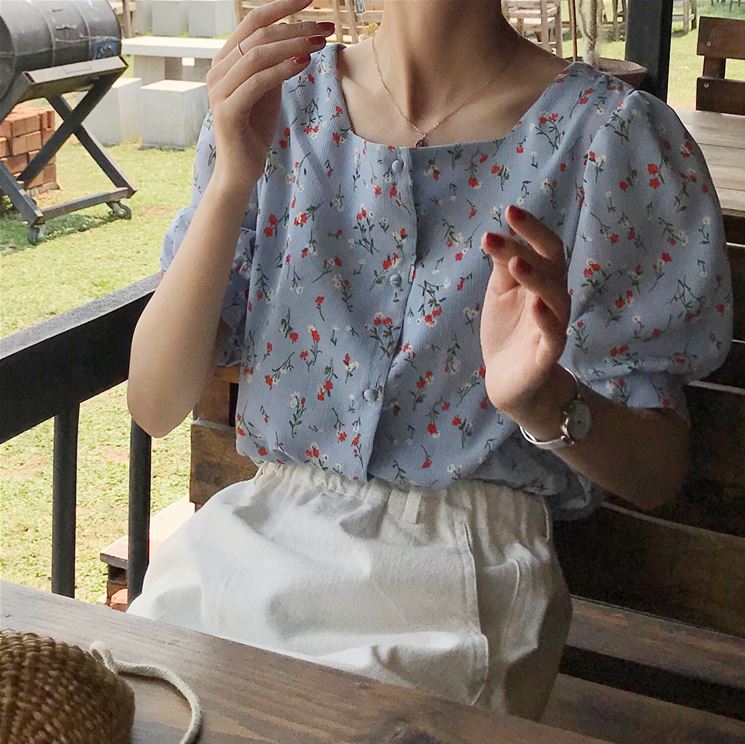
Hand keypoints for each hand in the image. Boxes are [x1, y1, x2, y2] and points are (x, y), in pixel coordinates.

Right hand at [205, 0, 334, 194]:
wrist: (240, 169)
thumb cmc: (255, 129)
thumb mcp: (268, 90)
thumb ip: (274, 65)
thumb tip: (296, 41)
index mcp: (226, 61)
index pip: (252, 22)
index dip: (281, 7)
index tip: (311, 0)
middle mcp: (218, 70)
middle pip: (258, 34)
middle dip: (295, 26)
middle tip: (325, 27)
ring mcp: (219, 90)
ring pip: (258, 54)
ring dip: (293, 45)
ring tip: (320, 43)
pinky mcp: (228, 111)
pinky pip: (258, 81)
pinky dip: (282, 69)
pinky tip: (304, 63)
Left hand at [479, 204, 570, 412]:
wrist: (508, 379)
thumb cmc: (507, 331)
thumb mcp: (500, 293)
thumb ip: (504, 267)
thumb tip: (499, 235)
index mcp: (542, 281)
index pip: (544, 248)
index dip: (531, 229)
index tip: (509, 210)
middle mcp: (553, 298)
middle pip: (553, 264)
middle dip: (533, 243)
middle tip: (507, 225)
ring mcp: (553, 325)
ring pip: (555, 296)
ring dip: (536, 277)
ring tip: (516, 262)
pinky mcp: (548, 353)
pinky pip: (554, 334)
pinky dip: (547, 319)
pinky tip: (535, 305)